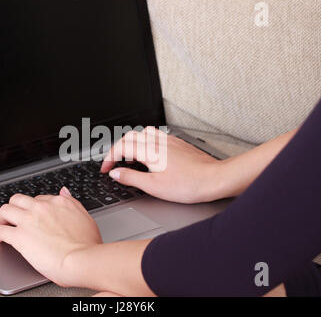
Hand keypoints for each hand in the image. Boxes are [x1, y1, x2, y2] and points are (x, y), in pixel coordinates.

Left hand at [0, 187, 101, 286]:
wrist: (81, 259)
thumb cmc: (88, 245)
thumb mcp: (85, 217)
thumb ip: (72, 203)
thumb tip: (64, 191)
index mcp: (59, 203)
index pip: (39, 199)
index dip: (34, 209)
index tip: (33, 216)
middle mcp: (42, 207)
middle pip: (18, 199)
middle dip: (14, 208)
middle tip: (14, 217)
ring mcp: (29, 220)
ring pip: (5, 210)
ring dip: (3, 218)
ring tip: (4, 226)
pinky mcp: (19, 236)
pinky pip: (0, 230)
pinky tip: (0, 240)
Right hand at [101, 126, 223, 203]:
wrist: (214, 179)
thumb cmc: (188, 184)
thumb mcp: (154, 186)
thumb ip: (131, 178)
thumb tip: (115, 173)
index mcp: (150, 151)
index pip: (121, 147)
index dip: (109, 158)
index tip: (106, 169)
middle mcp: (158, 141)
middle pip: (130, 136)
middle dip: (118, 149)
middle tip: (114, 163)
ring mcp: (169, 141)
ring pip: (144, 132)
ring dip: (132, 142)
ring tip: (130, 157)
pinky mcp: (178, 144)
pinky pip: (157, 135)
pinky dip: (147, 142)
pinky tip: (151, 154)